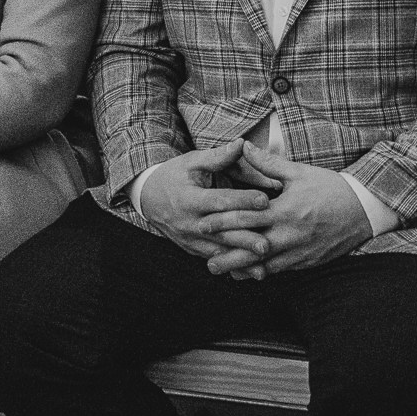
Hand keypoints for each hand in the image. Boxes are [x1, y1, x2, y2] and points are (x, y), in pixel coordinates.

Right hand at [135, 141, 276, 261]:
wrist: (148, 198)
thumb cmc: (174, 176)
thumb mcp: (191, 162)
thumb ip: (218, 157)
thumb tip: (242, 144)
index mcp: (189, 198)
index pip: (218, 200)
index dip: (241, 201)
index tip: (265, 200)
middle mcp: (189, 222)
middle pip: (220, 232)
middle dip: (244, 238)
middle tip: (268, 244)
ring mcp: (189, 238)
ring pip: (218, 250)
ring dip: (240, 258)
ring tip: (262, 264)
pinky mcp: (192, 249)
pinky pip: (214, 259)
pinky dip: (232, 265)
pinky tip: (250, 271)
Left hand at [197, 144, 372, 278]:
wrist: (365, 209)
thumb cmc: (331, 188)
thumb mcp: (300, 172)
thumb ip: (268, 163)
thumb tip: (243, 146)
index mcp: (285, 210)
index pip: (247, 218)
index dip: (223, 222)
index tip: (202, 224)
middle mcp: (291, 234)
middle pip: (252, 247)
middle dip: (228, 255)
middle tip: (206, 260)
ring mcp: (300, 250)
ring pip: (266, 264)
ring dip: (242, 268)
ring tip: (221, 270)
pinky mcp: (308, 261)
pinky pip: (282, 270)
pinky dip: (263, 272)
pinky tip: (248, 273)